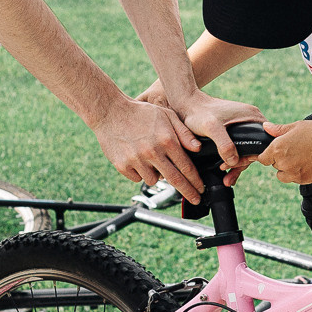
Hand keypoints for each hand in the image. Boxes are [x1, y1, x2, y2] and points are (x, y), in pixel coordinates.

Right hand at [89, 96, 207, 197]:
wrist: (110, 112)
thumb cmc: (141, 112)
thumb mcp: (166, 115)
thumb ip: (183, 133)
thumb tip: (197, 149)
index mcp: (166, 140)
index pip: (186, 166)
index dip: (196, 180)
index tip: (201, 189)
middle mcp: (153, 152)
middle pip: (175, 180)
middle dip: (189, 192)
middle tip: (196, 199)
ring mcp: (137, 160)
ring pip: (154, 180)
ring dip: (157, 175)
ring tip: (152, 161)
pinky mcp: (123, 166)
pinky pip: (137, 179)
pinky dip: (140, 173)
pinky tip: (138, 160)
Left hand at [169, 92, 267, 182]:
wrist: (186, 105)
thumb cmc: (198, 112)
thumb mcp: (212, 127)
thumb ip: (224, 144)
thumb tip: (234, 161)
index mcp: (252, 116)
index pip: (262, 142)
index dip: (252, 157)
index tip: (236, 166)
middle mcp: (250, 120)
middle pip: (254, 148)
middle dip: (242, 165)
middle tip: (228, 176)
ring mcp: (243, 125)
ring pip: (245, 150)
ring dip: (236, 165)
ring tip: (226, 179)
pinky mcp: (234, 130)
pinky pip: (238, 148)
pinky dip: (232, 160)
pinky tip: (224, 171)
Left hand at [255, 118, 311, 185]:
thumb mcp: (297, 126)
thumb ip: (279, 129)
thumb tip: (266, 128)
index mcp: (278, 148)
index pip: (262, 158)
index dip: (267, 154)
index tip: (272, 151)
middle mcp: (283, 163)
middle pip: (273, 165)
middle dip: (280, 158)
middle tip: (293, 149)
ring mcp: (293, 173)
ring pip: (282, 175)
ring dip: (286, 169)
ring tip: (300, 157)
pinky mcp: (303, 180)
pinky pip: (294, 179)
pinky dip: (297, 173)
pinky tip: (307, 162)